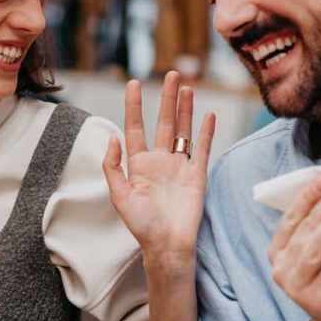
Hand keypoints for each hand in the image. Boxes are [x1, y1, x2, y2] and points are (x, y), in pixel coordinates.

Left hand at [103, 70, 215, 261]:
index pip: (135, 127)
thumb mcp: (119, 196)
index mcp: (139, 164)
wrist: (168, 246)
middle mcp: (160, 161)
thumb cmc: (141, 225)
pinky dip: (206, 131)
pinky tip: (208, 114)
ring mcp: (180, 166)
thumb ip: (113, 166)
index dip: (134, 106)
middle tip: (171, 74)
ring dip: (185, 108)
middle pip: (164, 122)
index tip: (133, 83)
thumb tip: (111, 138)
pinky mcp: (197, 175)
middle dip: (167, 98)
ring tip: (187, 86)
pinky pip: (202, 148)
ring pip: (184, 130)